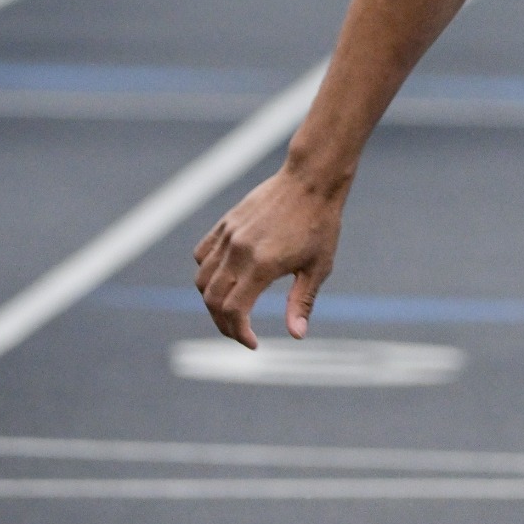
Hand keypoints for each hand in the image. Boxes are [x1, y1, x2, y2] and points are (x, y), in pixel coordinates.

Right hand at [193, 169, 343, 348]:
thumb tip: (296, 335)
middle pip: (213, 300)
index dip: (239, 333)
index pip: (234, 311)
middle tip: (241, 333)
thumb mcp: (319, 267)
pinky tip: (223, 280)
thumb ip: (302, 302)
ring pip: (202, 279)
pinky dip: (205, 273)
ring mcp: (229, 236)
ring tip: (231, 310)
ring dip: (211, 301)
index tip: (252, 343)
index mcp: (263, 265)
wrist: (312, 180)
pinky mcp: (226, 223)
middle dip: (224, 324)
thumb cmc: (321, 224)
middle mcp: (239, 251)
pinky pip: (202, 254)